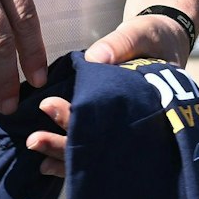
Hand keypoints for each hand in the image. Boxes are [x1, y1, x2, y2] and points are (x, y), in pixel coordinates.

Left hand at [22, 13, 193, 176]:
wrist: (164, 45)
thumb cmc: (154, 40)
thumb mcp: (141, 35)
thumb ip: (120, 45)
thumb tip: (94, 59)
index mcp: (144, 105)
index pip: (112, 123)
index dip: (82, 123)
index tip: (50, 107)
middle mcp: (134, 126)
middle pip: (98, 144)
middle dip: (65, 144)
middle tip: (35, 139)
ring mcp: (122, 132)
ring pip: (92, 152)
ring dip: (62, 151)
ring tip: (34, 146)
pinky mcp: (110, 128)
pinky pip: (90, 149)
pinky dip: (69, 159)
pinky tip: (44, 164)